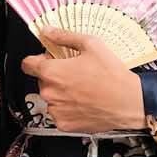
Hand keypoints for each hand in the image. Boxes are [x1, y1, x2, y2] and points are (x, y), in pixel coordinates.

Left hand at [21, 29, 145, 134]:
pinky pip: (59, 113)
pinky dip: (68, 108)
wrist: (129, 102)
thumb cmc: (112, 76)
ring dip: (61, 93)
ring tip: (83, 88)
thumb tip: (48, 31)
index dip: (38, 59)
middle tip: (76, 73)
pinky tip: (84, 102)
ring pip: (51, 98)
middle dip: (55, 75)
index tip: (47, 59)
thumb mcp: (91, 45)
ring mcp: (56, 110)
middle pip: (42, 80)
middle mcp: (49, 93)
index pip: (27, 64)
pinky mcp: (64, 124)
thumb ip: (64, 37)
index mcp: (52, 72)